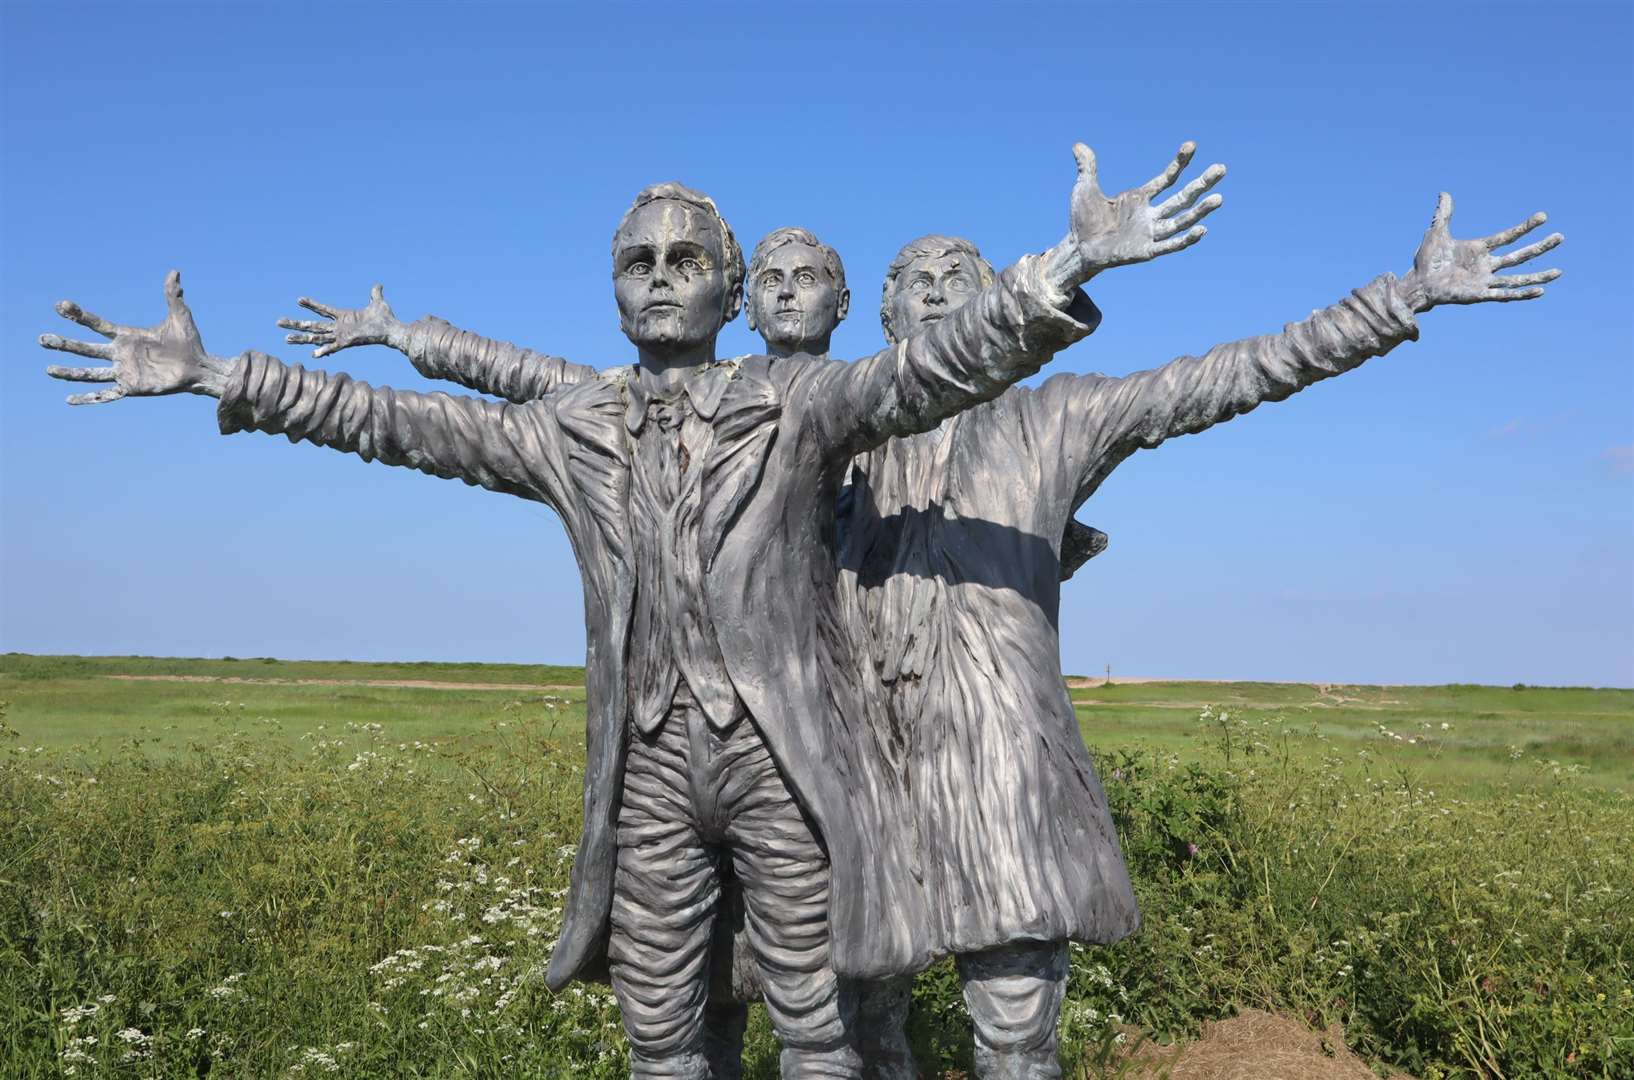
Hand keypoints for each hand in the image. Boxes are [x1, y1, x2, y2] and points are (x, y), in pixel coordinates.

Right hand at [42, 270, 230, 403]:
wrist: (200, 368)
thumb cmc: (190, 343)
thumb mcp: (179, 316)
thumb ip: (172, 294)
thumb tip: (175, 272)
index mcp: (127, 336)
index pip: (97, 325)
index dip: (79, 316)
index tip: (61, 306)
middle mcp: (120, 354)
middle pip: (86, 349)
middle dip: (64, 344)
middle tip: (42, 339)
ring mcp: (124, 372)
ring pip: (90, 372)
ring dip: (69, 372)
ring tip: (49, 369)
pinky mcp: (131, 388)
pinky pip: (106, 395)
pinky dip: (88, 397)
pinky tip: (70, 399)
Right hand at [277, 284, 403, 357]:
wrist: (393, 330)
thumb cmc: (386, 319)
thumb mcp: (378, 303)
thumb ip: (375, 293)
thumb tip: (378, 285)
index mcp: (344, 317)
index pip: (323, 310)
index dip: (312, 305)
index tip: (298, 299)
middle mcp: (339, 327)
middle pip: (313, 325)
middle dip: (295, 324)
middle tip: (278, 322)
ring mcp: (342, 335)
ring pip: (317, 337)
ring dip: (301, 338)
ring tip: (286, 339)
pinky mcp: (348, 342)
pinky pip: (333, 347)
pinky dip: (324, 351)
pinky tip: (313, 355)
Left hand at [1051, 141, 1225, 286]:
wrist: (1076, 248)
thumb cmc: (1082, 221)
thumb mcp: (1084, 189)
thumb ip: (1087, 167)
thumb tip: (1078, 145)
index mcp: (1139, 198)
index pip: (1166, 179)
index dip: (1179, 163)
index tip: (1191, 145)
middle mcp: (1149, 214)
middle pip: (1182, 197)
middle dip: (1201, 183)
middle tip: (1221, 168)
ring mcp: (1149, 233)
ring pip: (1181, 220)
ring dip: (1200, 211)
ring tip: (1219, 198)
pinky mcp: (1145, 251)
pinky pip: (1170, 245)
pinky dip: (1186, 239)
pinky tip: (1202, 229)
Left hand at [1400, 194, 1562, 311]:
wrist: (1417, 283)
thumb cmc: (1427, 261)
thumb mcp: (1436, 233)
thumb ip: (1444, 214)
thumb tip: (1444, 193)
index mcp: (1480, 249)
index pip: (1508, 236)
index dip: (1525, 227)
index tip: (1543, 216)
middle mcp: (1486, 265)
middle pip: (1519, 255)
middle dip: (1540, 247)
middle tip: (1560, 237)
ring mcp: (1484, 280)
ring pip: (1518, 277)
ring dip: (1538, 276)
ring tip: (1558, 272)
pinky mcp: (1479, 294)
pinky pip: (1504, 294)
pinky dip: (1522, 294)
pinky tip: (1540, 291)